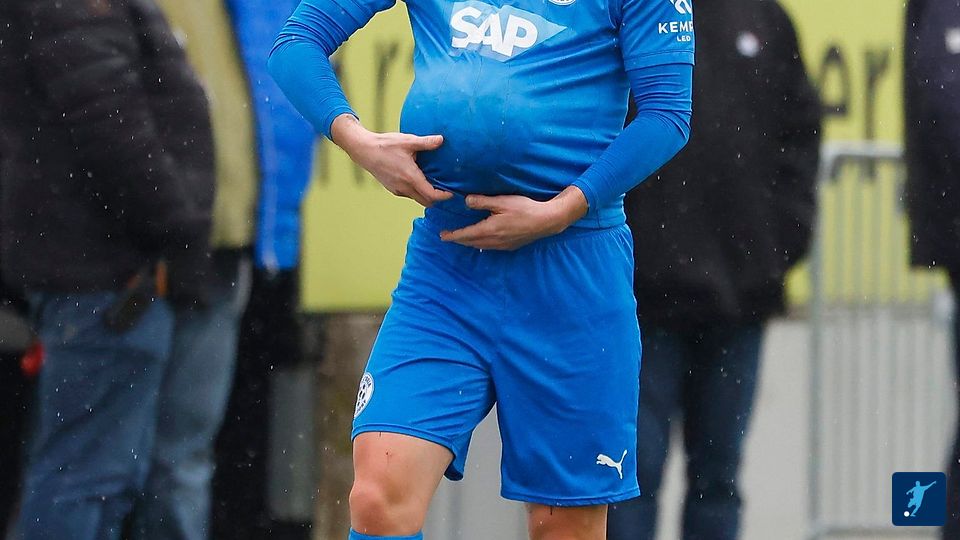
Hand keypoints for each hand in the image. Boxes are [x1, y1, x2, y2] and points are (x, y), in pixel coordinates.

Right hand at [330, 114, 452, 206]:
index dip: (444, 196)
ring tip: (433, 183)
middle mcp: (404, 187)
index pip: (431, 195)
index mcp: (410, 177)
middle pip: (426, 202)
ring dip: (426, 195)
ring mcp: (397, 190)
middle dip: (437, 199)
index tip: (451, 193)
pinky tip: (419, 179)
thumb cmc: (385, 145)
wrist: (364, 150)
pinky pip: (408, 194)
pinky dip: (416, 191)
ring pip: (417, 199)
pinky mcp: (392, 188)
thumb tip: (441, 140)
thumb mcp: (408, 141)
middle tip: (445, 189)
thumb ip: (426, 142)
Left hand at [440, 186, 588, 249]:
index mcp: (489, 229)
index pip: (465, 234)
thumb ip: (482, 202)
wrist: (546, 221)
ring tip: (462, 239)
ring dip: (469, 243)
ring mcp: (502, 245)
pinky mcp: (510, 246)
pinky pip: (490, 247)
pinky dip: (481, 244)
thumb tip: (466, 201)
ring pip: (480, 246)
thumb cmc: (524, 209)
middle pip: (471, 242)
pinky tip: (482, 241)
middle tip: (448, 237)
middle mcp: (493, 241)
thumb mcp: (501, 201)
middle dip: (459, 240)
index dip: (453, 235)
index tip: (442, 235)